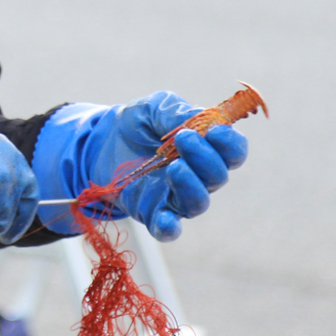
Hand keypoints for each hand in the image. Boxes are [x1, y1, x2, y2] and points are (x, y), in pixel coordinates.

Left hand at [32, 91, 249, 240]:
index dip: (231, 144)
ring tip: (174, 166)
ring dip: (191, 185)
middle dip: (205, 157)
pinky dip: (169, 228)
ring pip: (198, 202)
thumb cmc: (138, 123)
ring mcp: (176, 196)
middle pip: (217, 176)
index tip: (217, 131)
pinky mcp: (152, 212)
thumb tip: (196, 118)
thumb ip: (174, 111)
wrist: (102, 141)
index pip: (233, 152)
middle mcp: (198, 175)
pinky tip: (166, 220)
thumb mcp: (153, 108)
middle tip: (183, 138)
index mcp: (206, 148)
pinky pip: (167, 228)